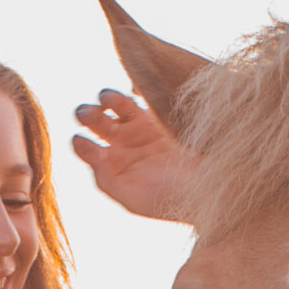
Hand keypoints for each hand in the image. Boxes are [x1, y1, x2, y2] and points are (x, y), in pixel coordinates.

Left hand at [72, 89, 197, 222]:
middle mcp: (124, 143)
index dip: (81, 144)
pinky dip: (138, 87)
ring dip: (109, 99)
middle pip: (98, 122)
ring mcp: (142, 125)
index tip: (82, 140)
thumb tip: (93, 156)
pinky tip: (134, 88)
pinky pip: (145, 94)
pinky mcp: (162, 112)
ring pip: (118, 105)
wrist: (207, 188)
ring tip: (107, 100)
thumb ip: (107, 180)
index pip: (87, 148)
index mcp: (112, 165)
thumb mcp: (133, 198)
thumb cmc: (169, 200)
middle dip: (89, 115)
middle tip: (88, 114)